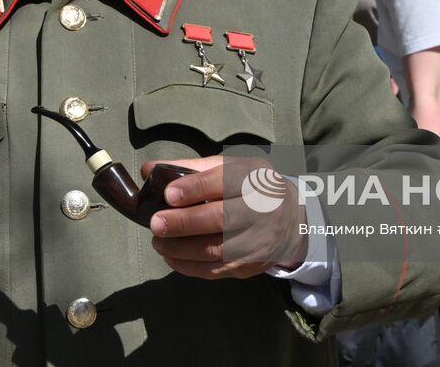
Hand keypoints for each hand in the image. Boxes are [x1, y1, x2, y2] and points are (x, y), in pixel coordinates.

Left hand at [144, 155, 308, 278]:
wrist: (292, 221)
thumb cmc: (252, 188)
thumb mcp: (231, 168)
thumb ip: (192, 168)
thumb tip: (148, 170)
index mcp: (255, 179)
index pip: (226, 181)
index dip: (195, 188)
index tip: (168, 194)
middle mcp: (261, 211)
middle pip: (221, 219)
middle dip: (184, 222)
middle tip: (155, 223)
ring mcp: (257, 243)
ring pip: (215, 250)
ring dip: (180, 248)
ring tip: (158, 241)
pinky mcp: (250, 266)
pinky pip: (215, 270)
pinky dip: (187, 266)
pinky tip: (170, 256)